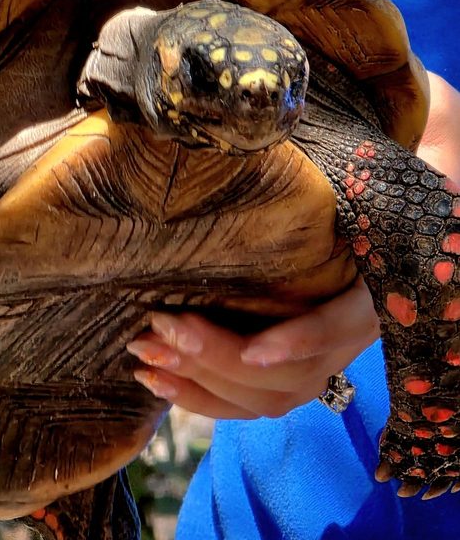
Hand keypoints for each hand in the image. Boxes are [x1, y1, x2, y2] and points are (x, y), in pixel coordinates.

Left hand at [128, 70, 459, 419]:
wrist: (391, 190)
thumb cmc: (387, 169)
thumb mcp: (391, 161)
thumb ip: (394, 160)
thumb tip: (351, 141)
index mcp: (379, 285)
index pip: (347, 324)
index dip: (303, 341)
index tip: (254, 351)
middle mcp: (353, 329)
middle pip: (295, 375)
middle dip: (222, 358)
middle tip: (162, 326)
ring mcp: (321, 351)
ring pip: (268, 396)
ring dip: (202, 381)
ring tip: (145, 354)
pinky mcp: (290, 357)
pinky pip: (250, 397)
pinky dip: (201, 395)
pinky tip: (155, 378)